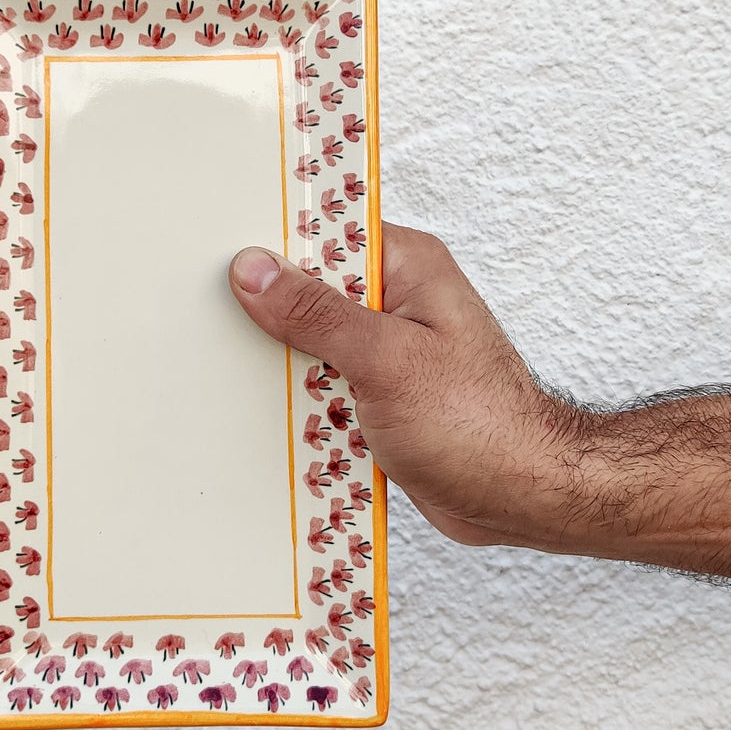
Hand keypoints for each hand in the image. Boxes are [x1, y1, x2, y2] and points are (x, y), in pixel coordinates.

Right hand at [229, 224, 582, 549]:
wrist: (522, 498)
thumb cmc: (478, 425)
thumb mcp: (386, 360)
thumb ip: (317, 314)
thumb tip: (254, 269)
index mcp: (406, 267)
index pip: (326, 231)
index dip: (272, 239)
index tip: (215, 250)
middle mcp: (394, 301)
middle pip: (308, 290)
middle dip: (267, 311)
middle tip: (208, 319)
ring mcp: (384, 351)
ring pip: (308, 344)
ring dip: (281, 367)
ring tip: (233, 374)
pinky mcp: (376, 396)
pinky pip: (320, 388)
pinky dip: (299, 404)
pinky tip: (268, 419)